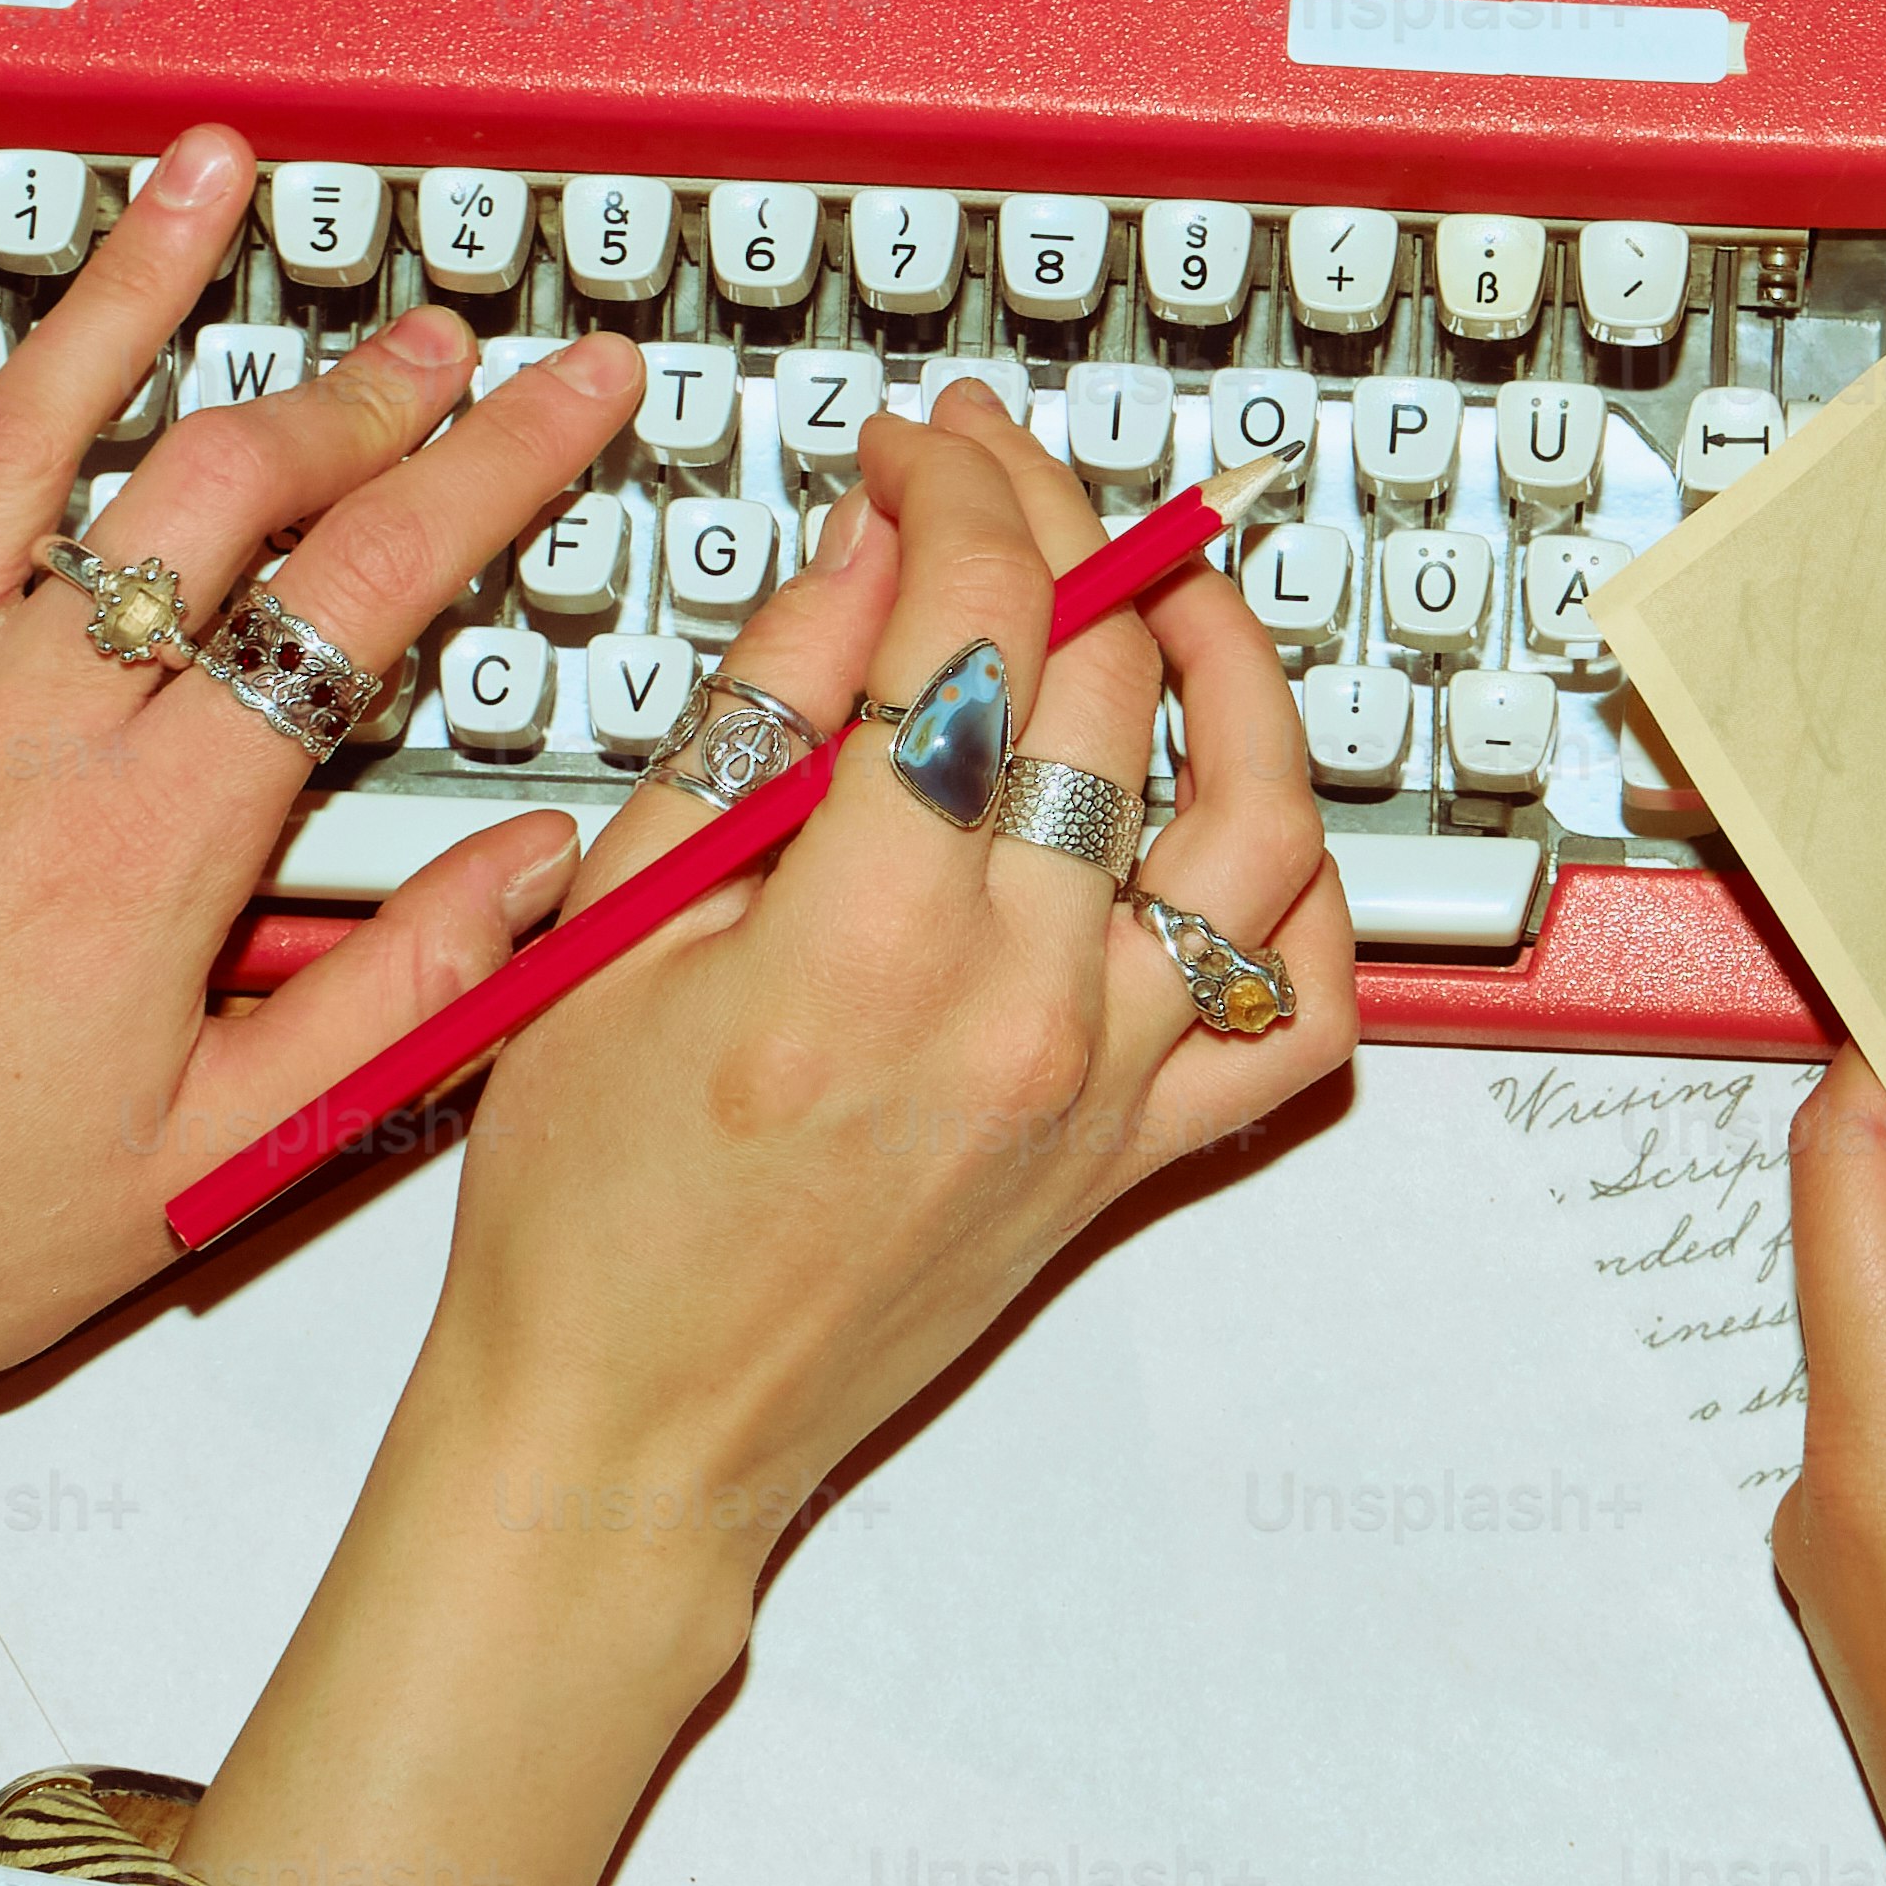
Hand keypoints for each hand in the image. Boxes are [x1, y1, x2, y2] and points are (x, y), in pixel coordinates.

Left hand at [0, 138, 649, 1502]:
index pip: (368, 589)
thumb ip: (404, 992)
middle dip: (355, 384)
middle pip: (219, 485)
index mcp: (155, 830)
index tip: (570, 397)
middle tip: (433, 334)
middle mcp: (21, 723)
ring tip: (196, 180)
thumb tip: (548, 871)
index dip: (496, 469)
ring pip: (13, 436)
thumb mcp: (223, 1152)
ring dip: (120, 291)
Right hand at [175, 380, 1355, 1885]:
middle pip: (1114, 689)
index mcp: (864, 948)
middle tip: (999, 480)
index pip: (974, 633)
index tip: (919, 449)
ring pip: (1263, 828)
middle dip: (1063, 531)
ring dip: (1235, 673)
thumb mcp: (617, 919)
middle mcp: (1020, 1016)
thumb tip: (864, 546)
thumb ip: (759, 715)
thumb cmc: (581, 1213)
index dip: (954, 495)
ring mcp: (1104, 1092)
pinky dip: (1302, 895)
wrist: (627, 1435)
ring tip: (1169, 592)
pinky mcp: (1139, 1160)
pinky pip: (1303, 1015)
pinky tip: (1233, 813)